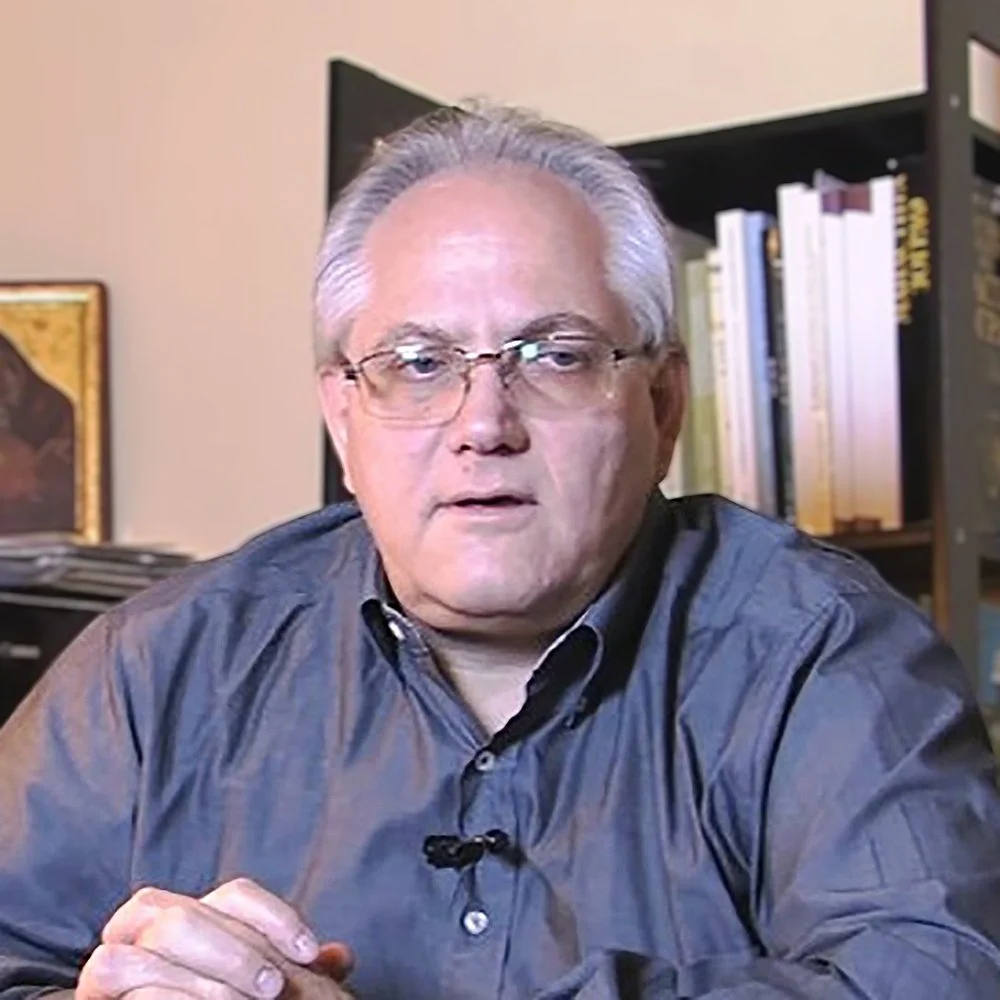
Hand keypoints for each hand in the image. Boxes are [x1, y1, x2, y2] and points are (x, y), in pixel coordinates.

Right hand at [77, 878, 354, 999]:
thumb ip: (297, 970)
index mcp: (198, 917)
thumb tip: (340, 956)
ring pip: (158, 932)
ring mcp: (119, 951)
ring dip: (204, 971)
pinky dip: (160, 987)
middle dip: (237, 950)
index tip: (308, 952)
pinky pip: (111, 966)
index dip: (274, 917)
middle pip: (193, 910)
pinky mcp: (93, 986)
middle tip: (274, 989)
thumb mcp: (261, 990)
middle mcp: (155, 925)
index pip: (237, 893)